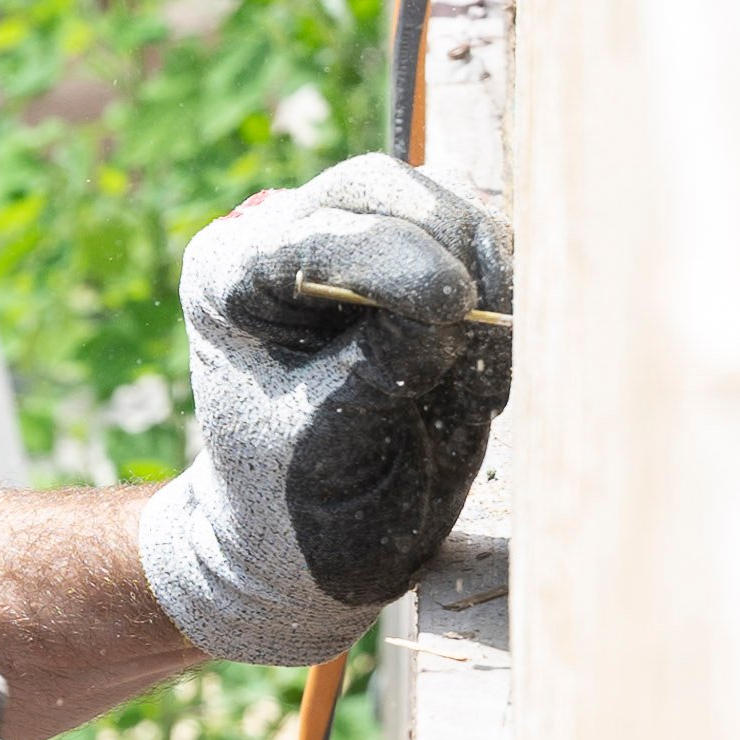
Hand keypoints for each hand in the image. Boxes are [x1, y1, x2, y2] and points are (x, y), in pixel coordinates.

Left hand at [139, 155, 513, 667]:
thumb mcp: (332, 440)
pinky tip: (494, 383)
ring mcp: (362, 248)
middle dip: (447, 245)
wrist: (317, 551)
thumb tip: (458, 291)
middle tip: (479, 319)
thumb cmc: (296, 506)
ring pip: (449, 212)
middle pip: (385, 188)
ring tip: (485, 384)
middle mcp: (289, 241)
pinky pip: (488, 257)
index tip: (452, 302)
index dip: (393, 256)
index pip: (317, 234)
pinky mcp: (427, 274)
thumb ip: (386, 360)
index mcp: (230, 276)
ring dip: (489, 281)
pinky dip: (509, 304)